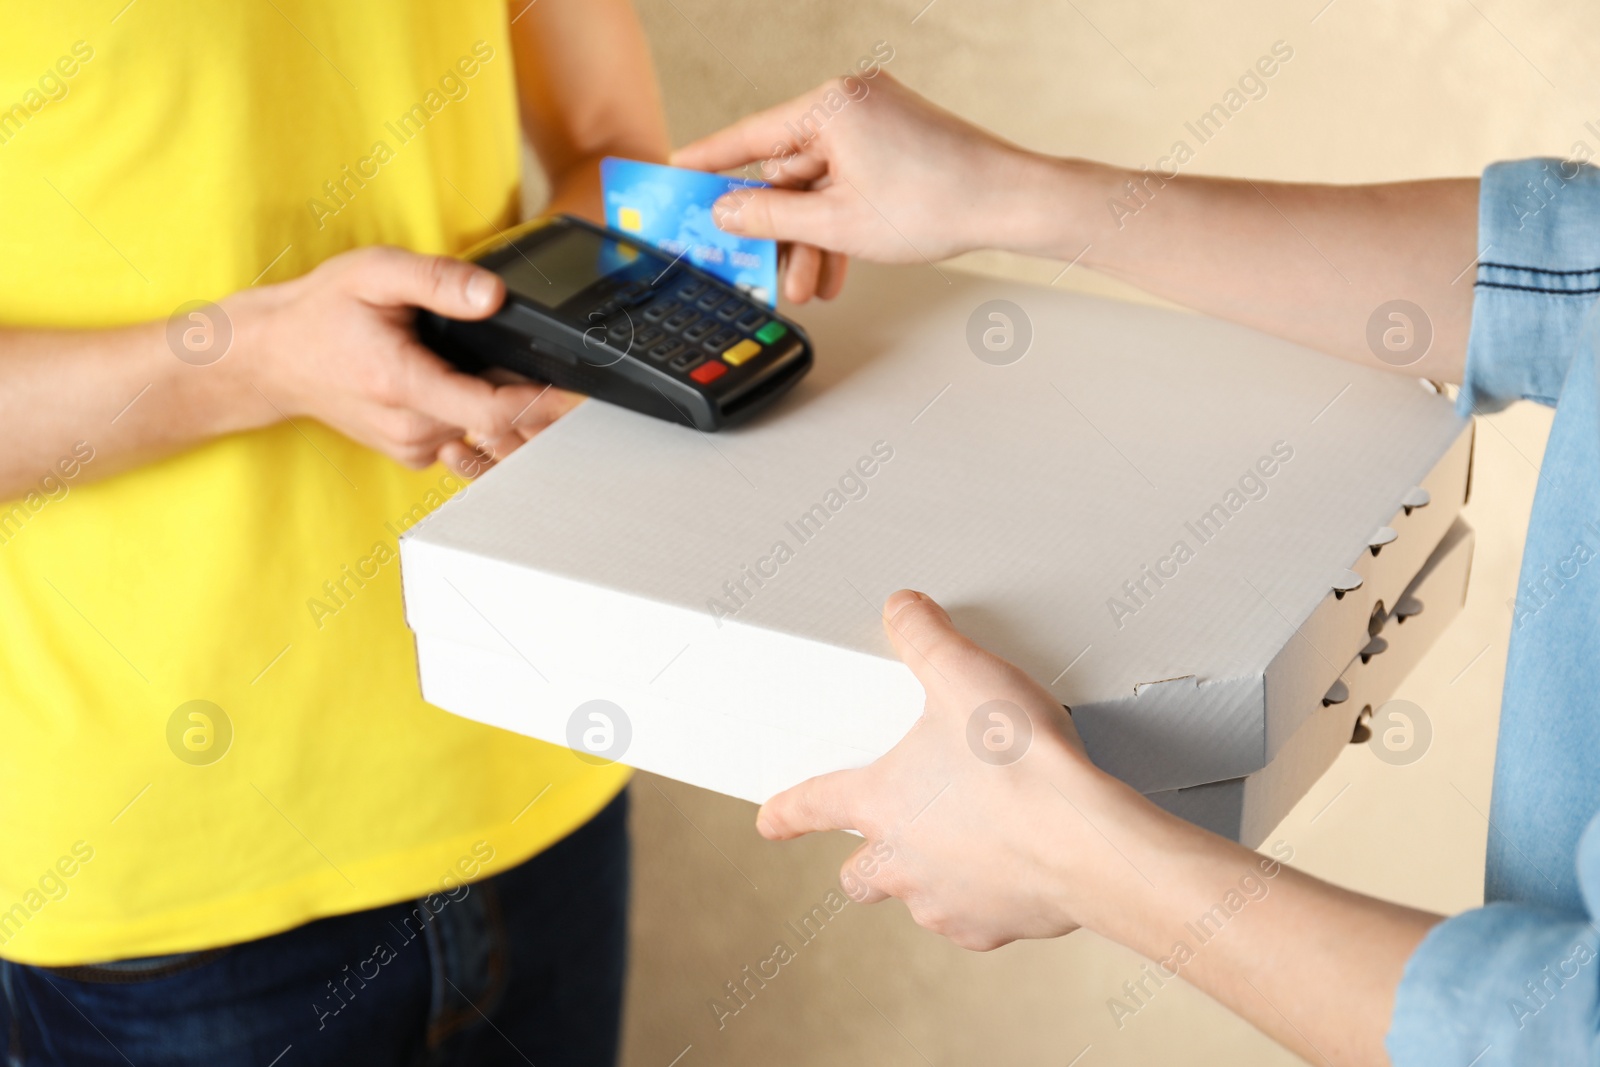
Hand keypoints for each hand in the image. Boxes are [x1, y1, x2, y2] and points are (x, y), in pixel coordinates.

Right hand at [226, 246, 581, 476]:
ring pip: (485, 435)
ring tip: (497, 366)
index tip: (574, 388)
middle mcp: (411, 429)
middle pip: (499, 425)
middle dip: (530, 396)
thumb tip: (494, 295)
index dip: (542, 402)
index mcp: (403, 385)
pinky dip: (479, 415)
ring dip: (505, 406)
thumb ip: (439, 281)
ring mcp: (413, 447)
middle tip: (548, 366)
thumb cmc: (321, 313)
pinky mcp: (413, 453)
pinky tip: (465, 383)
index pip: (494, 413)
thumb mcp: (376, 273)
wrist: (273, 358)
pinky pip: (465, 439)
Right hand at [673, 74, 1038, 302]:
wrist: (1010, 203)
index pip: (750, 136)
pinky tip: (835, 268)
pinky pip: (850, 184)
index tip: (676, 174)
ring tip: (806, 286)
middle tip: (751, 264)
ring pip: (822, 186)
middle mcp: (852, 103)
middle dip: (776, 228)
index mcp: (831, 105)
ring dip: (810, 239)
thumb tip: (727, 211)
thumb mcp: (835, 223)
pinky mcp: (898, 144)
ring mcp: (878, 122)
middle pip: (788, 170)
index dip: (708, 162)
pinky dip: (840, 225)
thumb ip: (771, 217)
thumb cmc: (936, 202)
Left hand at [757, 589, 1148, 950]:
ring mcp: (942, 902)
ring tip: (973, 836)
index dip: (787, 811)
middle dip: (869, 856)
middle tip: (899, 831)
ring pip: (915, 896)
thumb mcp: (964, 672)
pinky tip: (1014, 863)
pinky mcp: (988, 929)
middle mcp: (900, 862)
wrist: (1086, 840)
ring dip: (931, 872)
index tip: (769, 822)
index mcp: (882, 803)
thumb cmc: (1022, 764)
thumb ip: (924, 636)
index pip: (814, 804)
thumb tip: (903, 609)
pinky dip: (984, 895)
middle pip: (859, 873)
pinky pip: (971, 918)